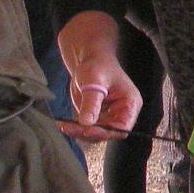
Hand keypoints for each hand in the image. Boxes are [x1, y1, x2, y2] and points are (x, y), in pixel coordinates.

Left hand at [57, 10, 139, 139]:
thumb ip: (91, 103)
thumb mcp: (94, 82)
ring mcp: (108, 116)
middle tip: (70, 127)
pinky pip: (86, 128)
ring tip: (64, 125)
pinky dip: (75, 128)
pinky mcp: (96, 117)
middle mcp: (121, 113)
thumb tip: (87, 123)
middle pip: (107, 133)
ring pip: (95, 133)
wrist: (88, 59)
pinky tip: (63, 124)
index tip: (88, 129)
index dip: (107, 132)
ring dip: (79, 132)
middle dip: (89, 132)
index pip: (123, 127)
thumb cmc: (97, 65)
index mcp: (130, 104)